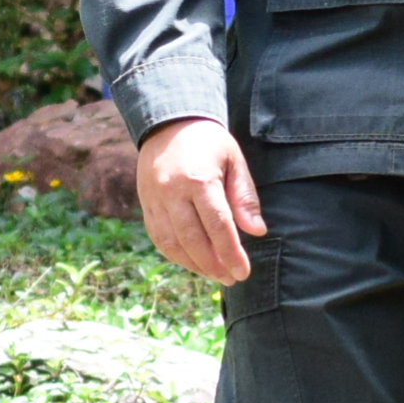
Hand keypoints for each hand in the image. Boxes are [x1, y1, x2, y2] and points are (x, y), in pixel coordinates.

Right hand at [137, 116, 263, 284]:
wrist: (169, 123)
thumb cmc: (209, 143)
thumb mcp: (234, 161)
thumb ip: (244, 197)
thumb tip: (257, 232)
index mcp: (199, 179)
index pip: (217, 225)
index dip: (231, 253)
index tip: (243, 272)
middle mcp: (172, 192)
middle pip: (193, 240)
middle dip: (214, 265)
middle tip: (231, 279)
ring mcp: (155, 200)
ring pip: (172, 244)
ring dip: (194, 265)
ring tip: (215, 274)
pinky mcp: (146, 205)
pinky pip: (159, 238)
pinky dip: (176, 255)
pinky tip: (193, 262)